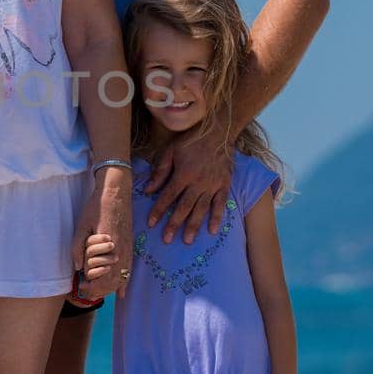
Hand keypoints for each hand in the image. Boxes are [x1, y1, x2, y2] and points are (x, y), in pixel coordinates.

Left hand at [72, 174, 131, 297]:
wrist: (116, 193)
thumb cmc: (97, 207)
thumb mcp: (81, 226)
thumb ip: (78, 247)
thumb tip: (77, 267)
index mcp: (109, 247)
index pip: (102, 276)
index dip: (92, 285)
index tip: (82, 285)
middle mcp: (121, 251)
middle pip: (113, 281)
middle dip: (100, 289)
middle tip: (86, 289)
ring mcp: (128, 250)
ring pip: (122, 278)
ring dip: (110, 287)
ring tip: (98, 289)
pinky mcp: (130, 247)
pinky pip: (129, 270)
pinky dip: (124, 283)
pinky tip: (122, 293)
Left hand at [145, 123, 233, 243]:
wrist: (219, 132)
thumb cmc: (191, 140)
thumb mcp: (171, 150)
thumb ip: (160, 171)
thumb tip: (148, 190)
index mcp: (183, 174)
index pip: (168, 196)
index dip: (159, 210)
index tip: (151, 224)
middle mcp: (198, 183)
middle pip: (184, 207)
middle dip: (174, 224)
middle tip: (166, 240)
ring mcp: (213, 186)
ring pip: (201, 209)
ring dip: (193, 226)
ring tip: (186, 241)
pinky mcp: (224, 185)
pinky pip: (220, 204)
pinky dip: (216, 218)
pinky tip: (212, 231)